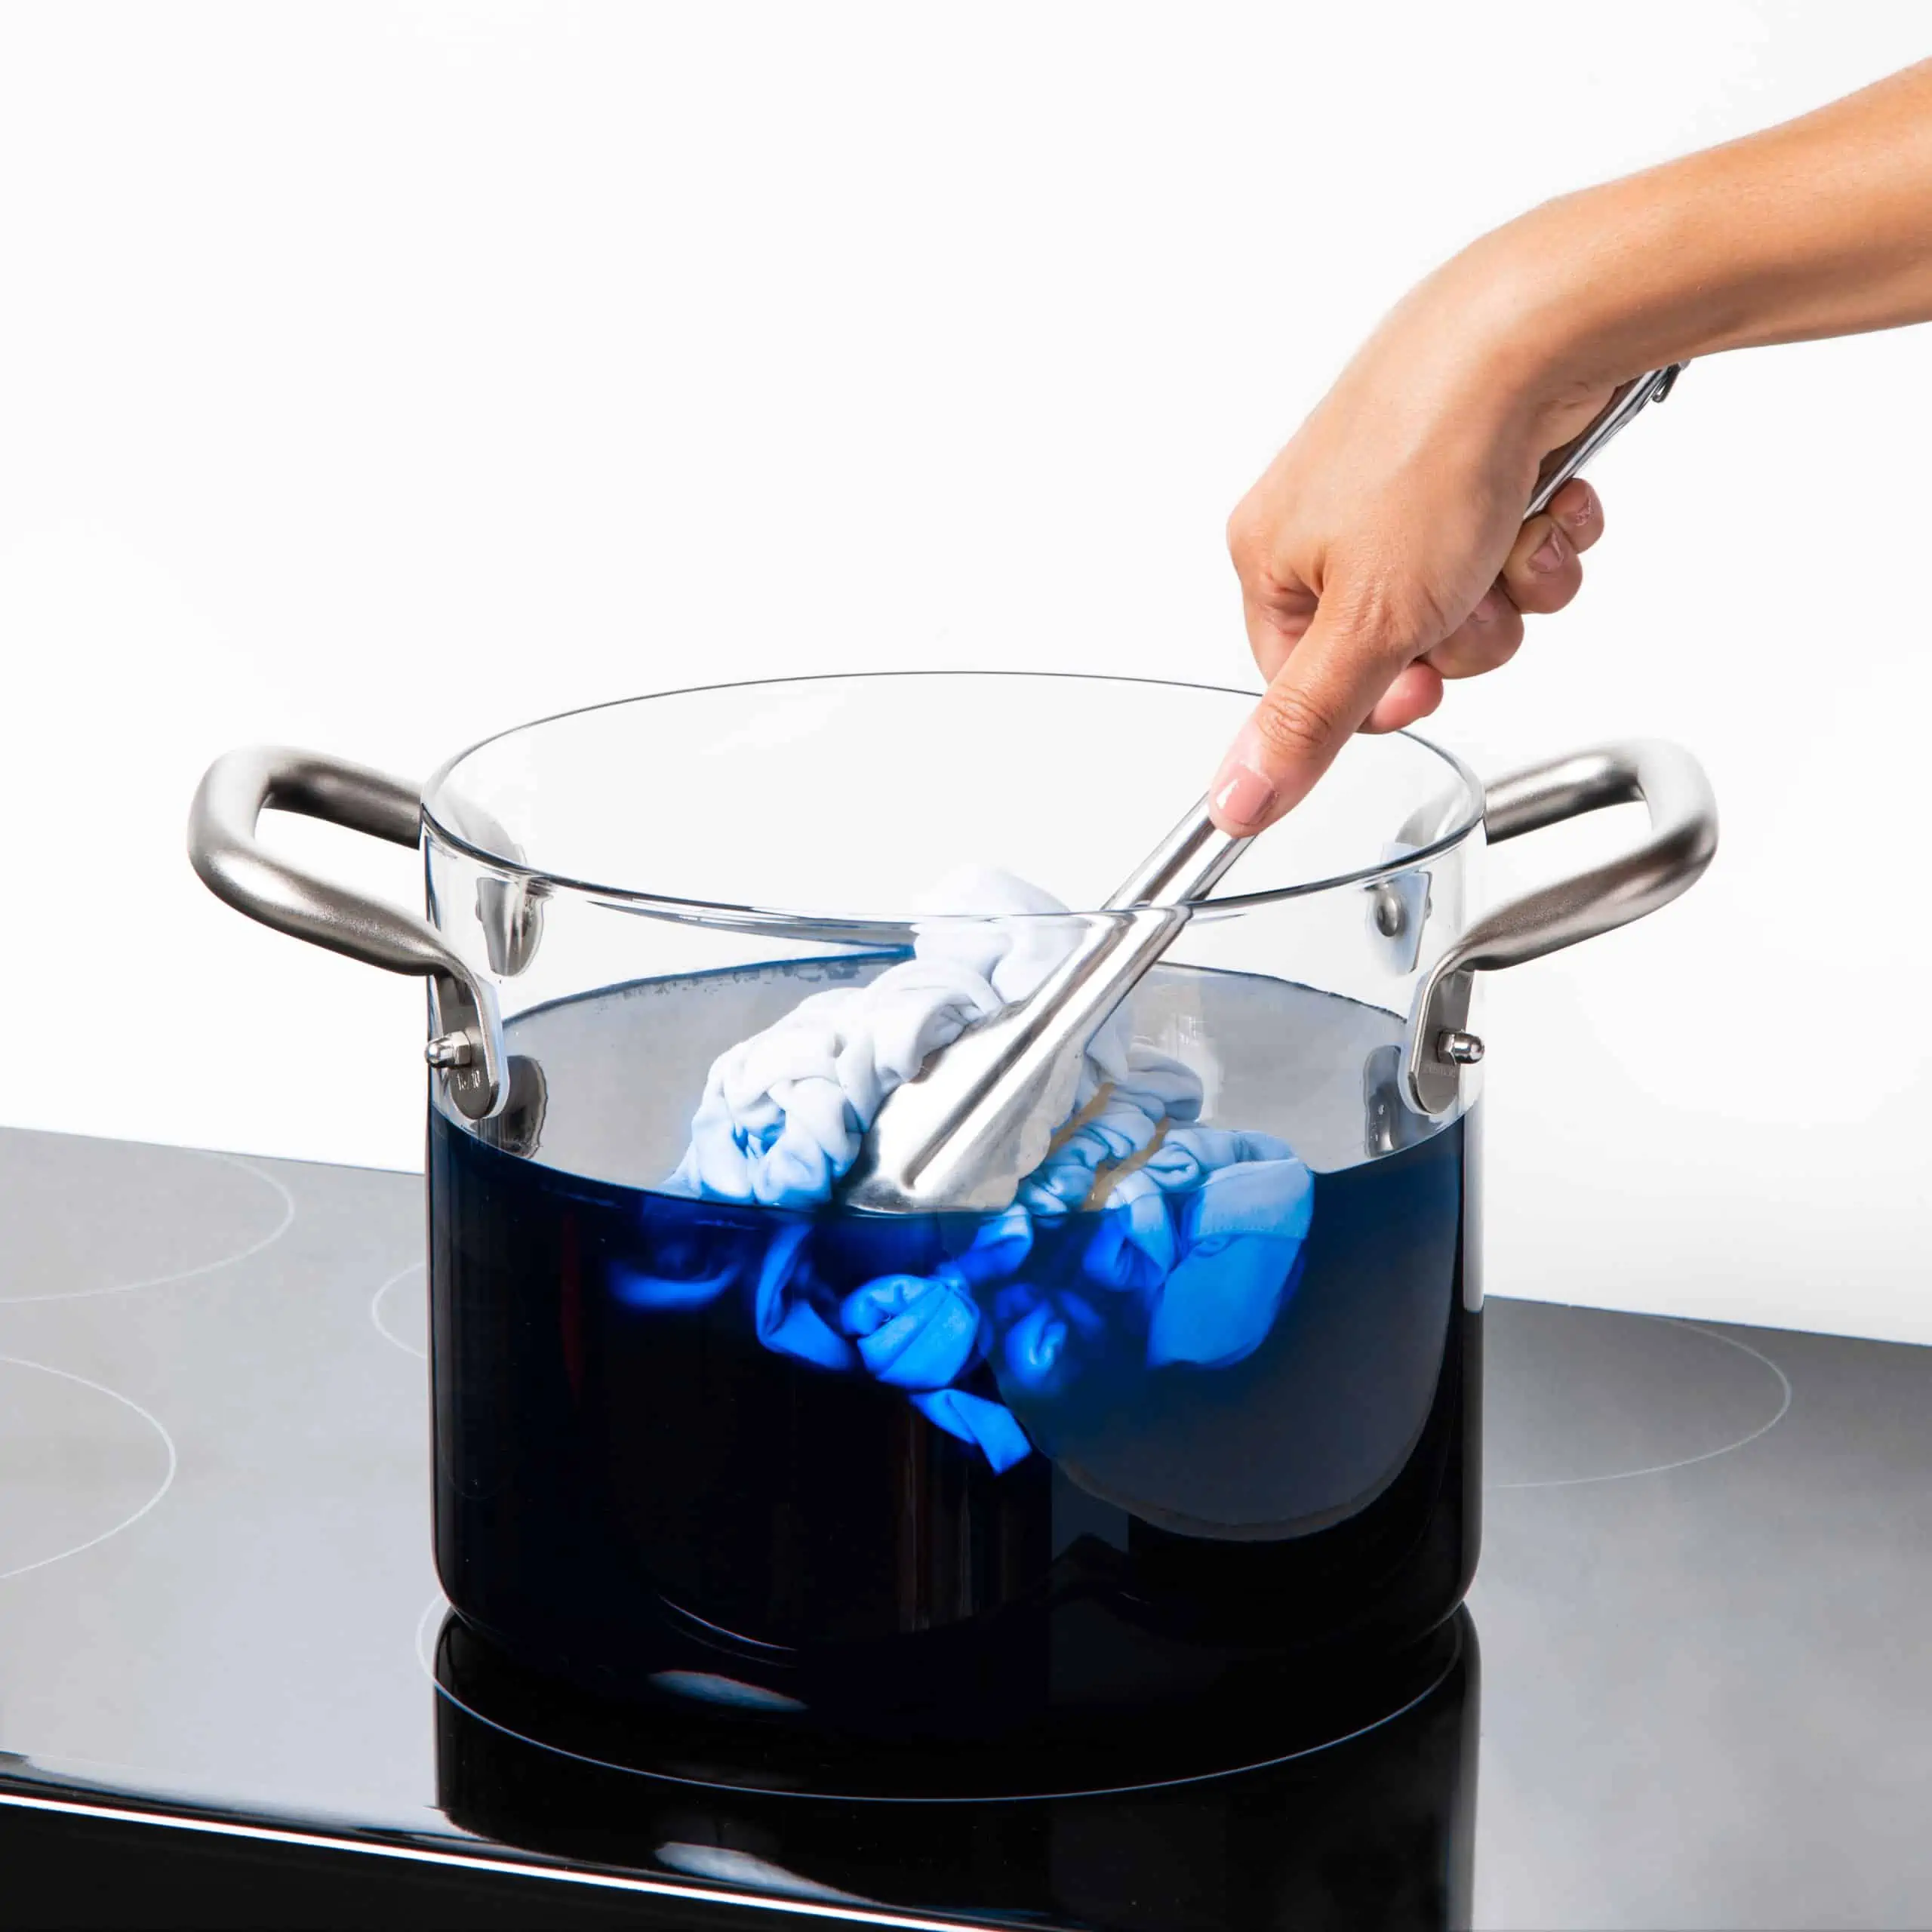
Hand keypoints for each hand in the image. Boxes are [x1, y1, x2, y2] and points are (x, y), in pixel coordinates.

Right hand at [1209, 241, 1621, 834]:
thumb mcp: (1366, 624)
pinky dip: (1541, 535)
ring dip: (1512, 586)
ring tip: (1513, 532)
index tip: (1422, 674)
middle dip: (1462, 633)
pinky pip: (1511, 547)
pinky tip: (1544, 497)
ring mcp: (1402, 490)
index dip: (1384, 694)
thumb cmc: (1433, 446)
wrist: (1532, 328)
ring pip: (1468, 603)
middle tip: (1471, 590)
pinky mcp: (1471, 463)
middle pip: (1400, 650)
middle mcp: (1328, 520)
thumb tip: (1235, 805)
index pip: (1310, 685)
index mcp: (1271, 556)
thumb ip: (1306, 726)